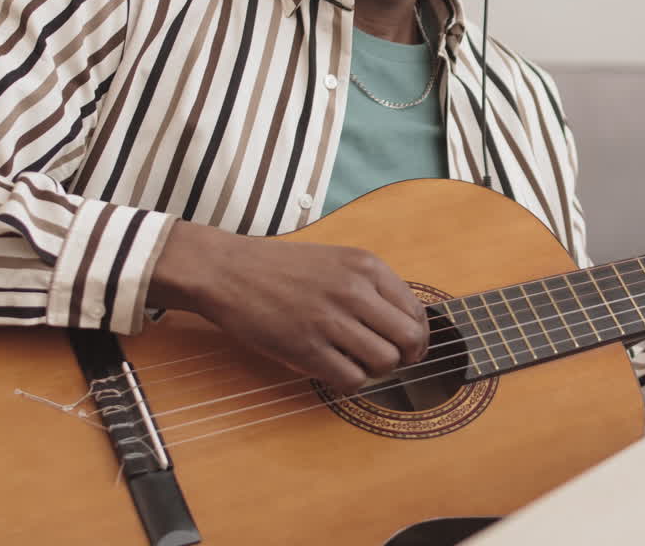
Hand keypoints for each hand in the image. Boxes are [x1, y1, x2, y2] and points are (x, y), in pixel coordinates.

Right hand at [147, 221, 428, 394]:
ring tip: (356, 363)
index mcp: (367, 266)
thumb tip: (406, 326)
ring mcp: (330, 319)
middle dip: (404, 358)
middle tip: (388, 362)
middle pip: (409, 340)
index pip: (416, 312)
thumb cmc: (281, 269)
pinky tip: (335, 371)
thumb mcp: (337, 261)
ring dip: (376, 371)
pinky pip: (351, 380)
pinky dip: (350, 383)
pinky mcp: (305, 347)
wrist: (227, 270)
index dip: (417, 338)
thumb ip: (372, 287)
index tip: (408, 348)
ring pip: (385, 362)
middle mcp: (354, 290)